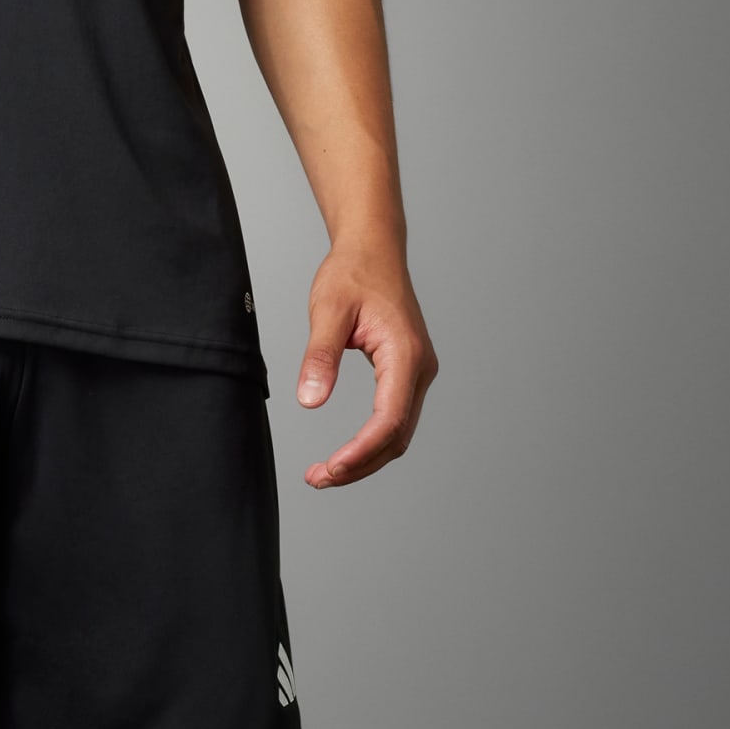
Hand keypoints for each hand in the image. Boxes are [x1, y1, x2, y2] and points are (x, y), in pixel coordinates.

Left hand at [296, 236, 437, 486]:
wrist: (373, 249)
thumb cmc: (352, 273)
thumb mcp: (327, 310)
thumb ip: (320, 355)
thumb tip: (309, 401)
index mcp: (405, 354)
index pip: (389, 419)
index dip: (361, 451)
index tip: (331, 469)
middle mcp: (420, 369)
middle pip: (396, 436)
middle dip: (360, 464)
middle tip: (318, 479)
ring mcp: (417, 372)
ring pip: (398, 432)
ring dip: (366, 457)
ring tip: (326, 473)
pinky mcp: (407, 373)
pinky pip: (394, 417)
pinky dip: (372, 440)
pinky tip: (347, 451)